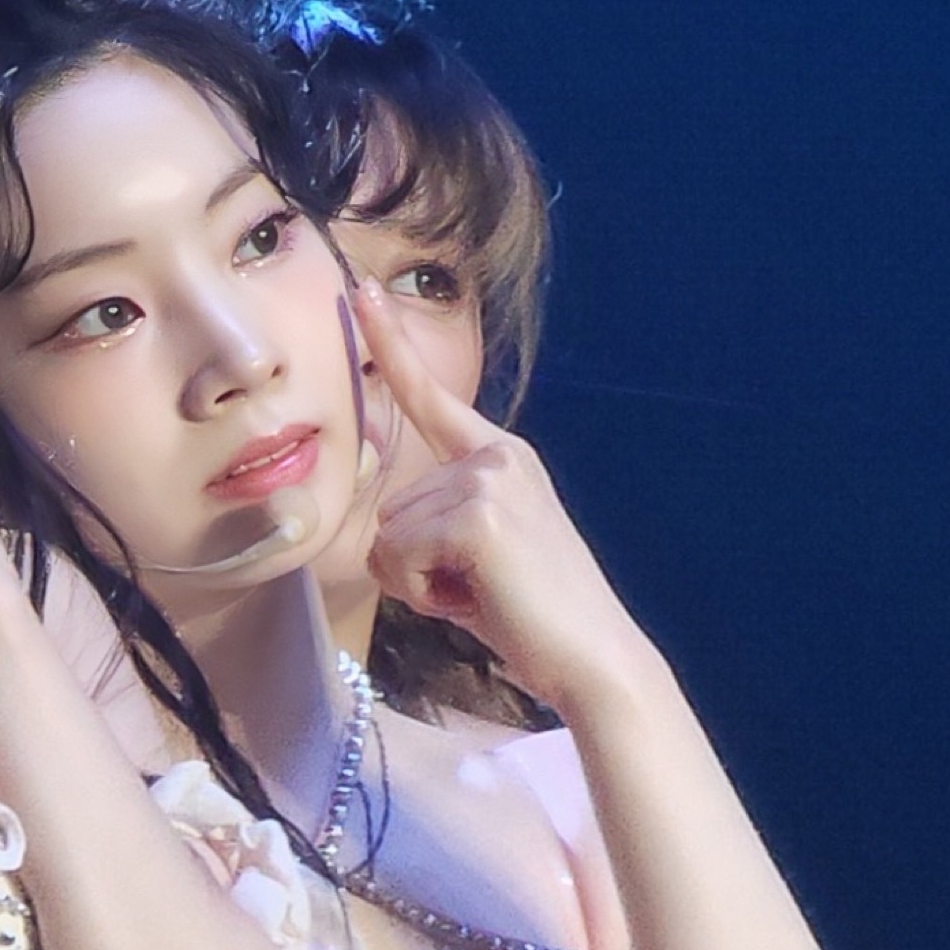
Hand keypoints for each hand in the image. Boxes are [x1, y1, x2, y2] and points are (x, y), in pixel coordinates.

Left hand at [356, 282, 645, 713]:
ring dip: (421, 583)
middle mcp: (495, 456)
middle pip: (389, 508)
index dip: (390, 345)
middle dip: (415, 566)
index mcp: (500, 458)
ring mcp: (488, 479)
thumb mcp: (479, 557)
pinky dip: (425, 595)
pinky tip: (477, 600)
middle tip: (478, 589)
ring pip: (388, 538)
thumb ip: (438, 525)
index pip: (432, 398)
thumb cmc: (533, 620)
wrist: (592, 657)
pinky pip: (399, 558)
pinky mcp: (478, 513)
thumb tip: (387, 534)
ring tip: (483, 595)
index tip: (357, 292)